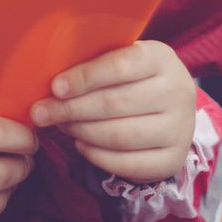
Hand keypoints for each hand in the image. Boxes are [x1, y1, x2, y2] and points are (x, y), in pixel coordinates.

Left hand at [30, 40, 196, 183]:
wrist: (171, 107)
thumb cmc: (133, 78)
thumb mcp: (122, 58)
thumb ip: (94, 63)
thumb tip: (51, 83)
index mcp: (161, 58)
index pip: (120, 65)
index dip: (84, 77)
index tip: (55, 88)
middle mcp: (178, 92)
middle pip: (115, 103)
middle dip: (71, 109)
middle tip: (42, 112)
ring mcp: (180, 129)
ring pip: (119, 135)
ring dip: (81, 132)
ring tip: (62, 125)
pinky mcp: (173, 160)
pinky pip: (128, 164)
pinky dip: (97, 156)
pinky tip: (80, 144)